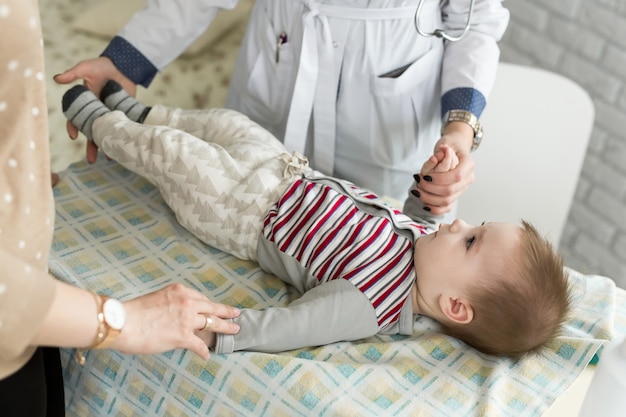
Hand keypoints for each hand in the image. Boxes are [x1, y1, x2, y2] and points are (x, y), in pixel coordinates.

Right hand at [53, 57, 135, 163]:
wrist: (124, 65)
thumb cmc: (102, 65)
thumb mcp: (86, 68)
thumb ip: (73, 74)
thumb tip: (56, 78)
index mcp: (85, 104)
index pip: (76, 119)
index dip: (73, 127)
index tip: (73, 136)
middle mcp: (97, 112)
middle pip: (92, 132)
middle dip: (91, 146)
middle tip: (91, 160)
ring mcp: (110, 114)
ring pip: (107, 132)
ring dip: (107, 145)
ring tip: (109, 158)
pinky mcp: (124, 114)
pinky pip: (122, 128)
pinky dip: (122, 137)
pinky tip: (124, 148)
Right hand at [115, 283, 239, 359]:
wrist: (123, 323)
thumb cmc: (133, 312)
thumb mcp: (157, 298)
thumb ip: (170, 304)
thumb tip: (175, 316)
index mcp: (179, 291)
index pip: (200, 298)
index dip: (208, 305)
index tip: (213, 308)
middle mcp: (187, 302)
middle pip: (212, 307)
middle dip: (226, 311)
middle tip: (236, 313)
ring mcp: (187, 319)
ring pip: (213, 323)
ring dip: (225, 328)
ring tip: (233, 330)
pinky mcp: (183, 336)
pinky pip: (200, 345)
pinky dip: (204, 351)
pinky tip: (207, 355)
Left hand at [414, 126, 475, 214]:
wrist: (454, 150)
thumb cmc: (451, 146)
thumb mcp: (448, 142)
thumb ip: (445, 148)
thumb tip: (443, 149)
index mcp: (469, 164)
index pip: (456, 176)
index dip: (440, 178)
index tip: (425, 176)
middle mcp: (468, 179)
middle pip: (450, 190)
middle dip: (430, 188)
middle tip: (418, 182)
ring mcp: (462, 189)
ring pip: (447, 201)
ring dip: (429, 198)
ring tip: (417, 191)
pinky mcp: (455, 196)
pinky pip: (447, 208)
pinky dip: (435, 209)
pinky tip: (424, 204)